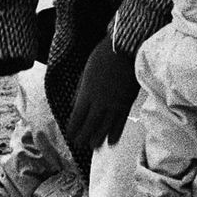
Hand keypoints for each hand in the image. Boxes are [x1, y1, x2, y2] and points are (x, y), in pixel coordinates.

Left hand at [65, 38, 138, 152]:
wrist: (125, 49)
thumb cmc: (103, 57)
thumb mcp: (86, 72)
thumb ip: (80, 91)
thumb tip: (74, 105)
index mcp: (86, 93)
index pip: (77, 117)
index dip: (73, 128)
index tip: (70, 135)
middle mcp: (99, 102)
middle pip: (89, 125)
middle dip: (83, 137)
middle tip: (80, 144)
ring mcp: (113, 104)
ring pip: (104, 127)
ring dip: (98, 139)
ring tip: (94, 147)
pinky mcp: (127, 103)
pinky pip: (120, 123)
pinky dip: (115, 133)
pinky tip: (111, 142)